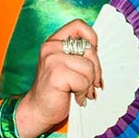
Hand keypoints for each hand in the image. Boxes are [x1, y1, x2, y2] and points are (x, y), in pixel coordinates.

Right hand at [15, 19, 101, 137]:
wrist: (37, 111)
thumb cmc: (56, 90)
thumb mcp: (67, 66)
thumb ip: (79, 54)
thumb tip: (101, 52)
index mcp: (54, 42)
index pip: (79, 25)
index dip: (92, 38)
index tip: (92, 56)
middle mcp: (51, 47)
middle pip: (90, 49)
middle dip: (96, 69)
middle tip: (91, 83)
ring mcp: (52, 59)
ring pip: (89, 67)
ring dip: (89, 84)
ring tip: (81, 92)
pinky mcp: (56, 74)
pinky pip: (84, 81)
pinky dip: (83, 93)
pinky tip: (76, 98)